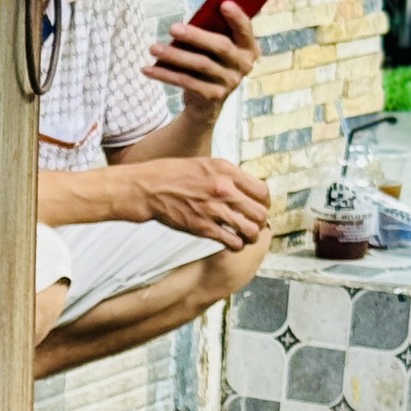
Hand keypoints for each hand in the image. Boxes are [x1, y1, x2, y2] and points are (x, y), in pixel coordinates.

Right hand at [138, 157, 269, 249]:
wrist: (146, 188)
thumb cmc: (171, 175)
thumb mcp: (204, 164)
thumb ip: (226, 175)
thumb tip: (244, 188)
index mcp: (226, 170)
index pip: (262, 191)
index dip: (265, 202)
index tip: (259, 207)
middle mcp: (223, 189)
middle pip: (260, 212)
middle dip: (260, 221)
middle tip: (253, 223)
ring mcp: (214, 210)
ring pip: (251, 230)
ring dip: (251, 236)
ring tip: (245, 236)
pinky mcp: (203, 228)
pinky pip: (232, 242)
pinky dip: (236, 245)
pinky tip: (232, 243)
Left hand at [145, 2, 260, 111]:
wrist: (205, 103)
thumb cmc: (208, 63)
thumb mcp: (213, 48)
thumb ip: (210, 32)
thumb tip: (188, 19)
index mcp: (248, 48)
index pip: (246, 30)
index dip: (237, 18)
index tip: (224, 4)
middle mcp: (243, 65)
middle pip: (221, 46)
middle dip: (195, 36)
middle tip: (172, 28)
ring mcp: (230, 82)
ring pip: (200, 64)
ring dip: (174, 55)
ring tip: (153, 48)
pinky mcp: (213, 96)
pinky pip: (186, 81)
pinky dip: (165, 74)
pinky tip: (148, 69)